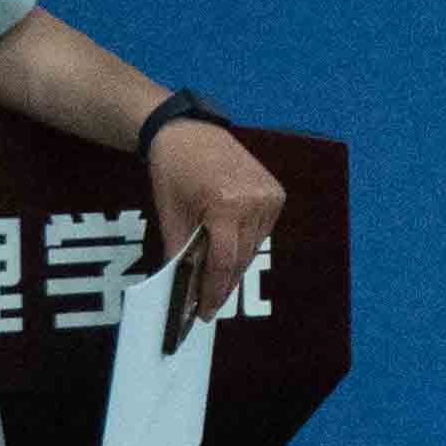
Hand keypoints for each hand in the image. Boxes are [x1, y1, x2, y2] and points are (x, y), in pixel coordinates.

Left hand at [149, 115, 284, 326]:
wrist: (189, 132)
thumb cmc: (174, 170)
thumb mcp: (170, 214)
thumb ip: (179, 253)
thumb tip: (182, 288)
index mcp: (226, 204)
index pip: (223, 261)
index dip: (212, 291)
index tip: (203, 312)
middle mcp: (255, 200)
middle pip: (241, 258)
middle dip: (223, 284)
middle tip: (207, 304)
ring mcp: (269, 196)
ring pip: (253, 248)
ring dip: (235, 266)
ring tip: (216, 281)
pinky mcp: (276, 193)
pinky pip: (261, 232)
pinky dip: (245, 245)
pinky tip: (229, 251)